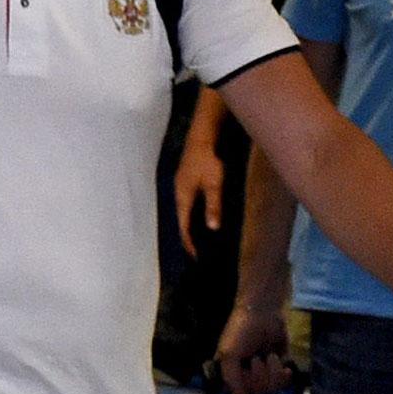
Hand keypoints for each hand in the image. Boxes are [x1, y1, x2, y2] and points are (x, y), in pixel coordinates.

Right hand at [173, 138, 225, 256]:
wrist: (202, 137)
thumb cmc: (209, 160)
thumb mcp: (214, 184)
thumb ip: (213, 206)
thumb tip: (212, 228)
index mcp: (182, 197)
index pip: (184, 226)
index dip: (189, 242)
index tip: (195, 256)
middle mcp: (178, 193)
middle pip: (181, 220)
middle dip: (188, 236)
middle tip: (196, 251)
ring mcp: (181, 185)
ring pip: (184, 211)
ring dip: (190, 224)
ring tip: (198, 237)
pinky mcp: (186, 179)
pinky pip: (188, 202)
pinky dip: (192, 213)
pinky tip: (200, 215)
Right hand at [216, 304, 291, 393]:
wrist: (263, 312)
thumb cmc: (240, 331)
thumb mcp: (229, 354)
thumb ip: (231, 378)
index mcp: (231, 375)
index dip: (246, 386)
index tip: (246, 369)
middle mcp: (246, 376)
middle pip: (257, 393)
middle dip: (260, 375)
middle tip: (257, 358)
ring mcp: (264, 372)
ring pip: (271, 389)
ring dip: (272, 372)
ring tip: (269, 356)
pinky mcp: (279, 366)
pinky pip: (283, 383)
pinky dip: (284, 376)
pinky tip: (286, 369)